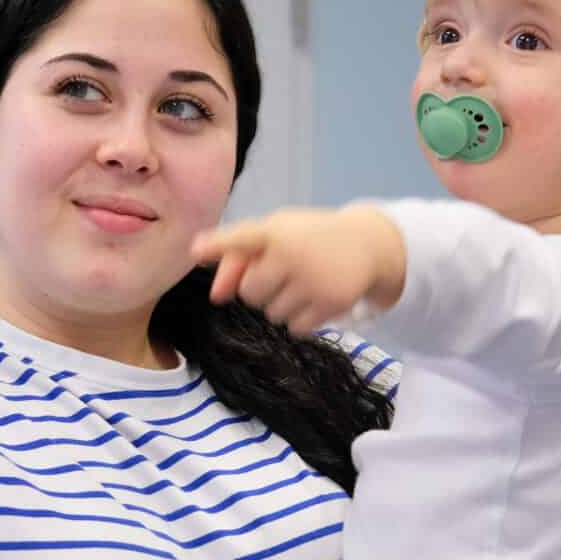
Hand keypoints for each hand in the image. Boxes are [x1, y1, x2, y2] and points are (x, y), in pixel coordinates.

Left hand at [189, 205, 404, 334]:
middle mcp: (293, 254)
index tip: (194, 251)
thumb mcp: (275, 235)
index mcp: (275, 231)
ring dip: (281, 304)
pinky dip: (300, 319)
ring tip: (302, 282)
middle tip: (283, 271)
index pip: (242, 238)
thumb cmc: (306, 239)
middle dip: (260, 288)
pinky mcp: (331, 303)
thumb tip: (216, 297)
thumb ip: (236, 258)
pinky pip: (295, 328)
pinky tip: (314, 297)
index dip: (217, 245)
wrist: (365, 244)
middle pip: (249, 294)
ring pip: (272, 314)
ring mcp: (313, 280)